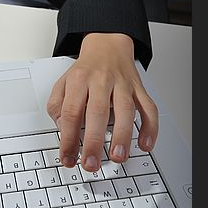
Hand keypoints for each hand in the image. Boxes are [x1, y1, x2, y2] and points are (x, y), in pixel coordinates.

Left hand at [47, 33, 157, 171]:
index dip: (68, 138)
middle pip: (97, 111)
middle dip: (94, 142)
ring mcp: (122, 84)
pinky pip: (149, 107)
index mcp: (78, 79)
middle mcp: (100, 80)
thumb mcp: (62, 81)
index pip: (71, 112)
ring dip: (123, 135)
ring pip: (126, 109)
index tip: (67, 158)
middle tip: (91, 164)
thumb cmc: (85, 69)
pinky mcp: (139, 88)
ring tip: (118, 156)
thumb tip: (61, 128)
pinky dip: (150, 127)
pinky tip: (145, 144)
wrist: (107, 44)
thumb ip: (57, 105)